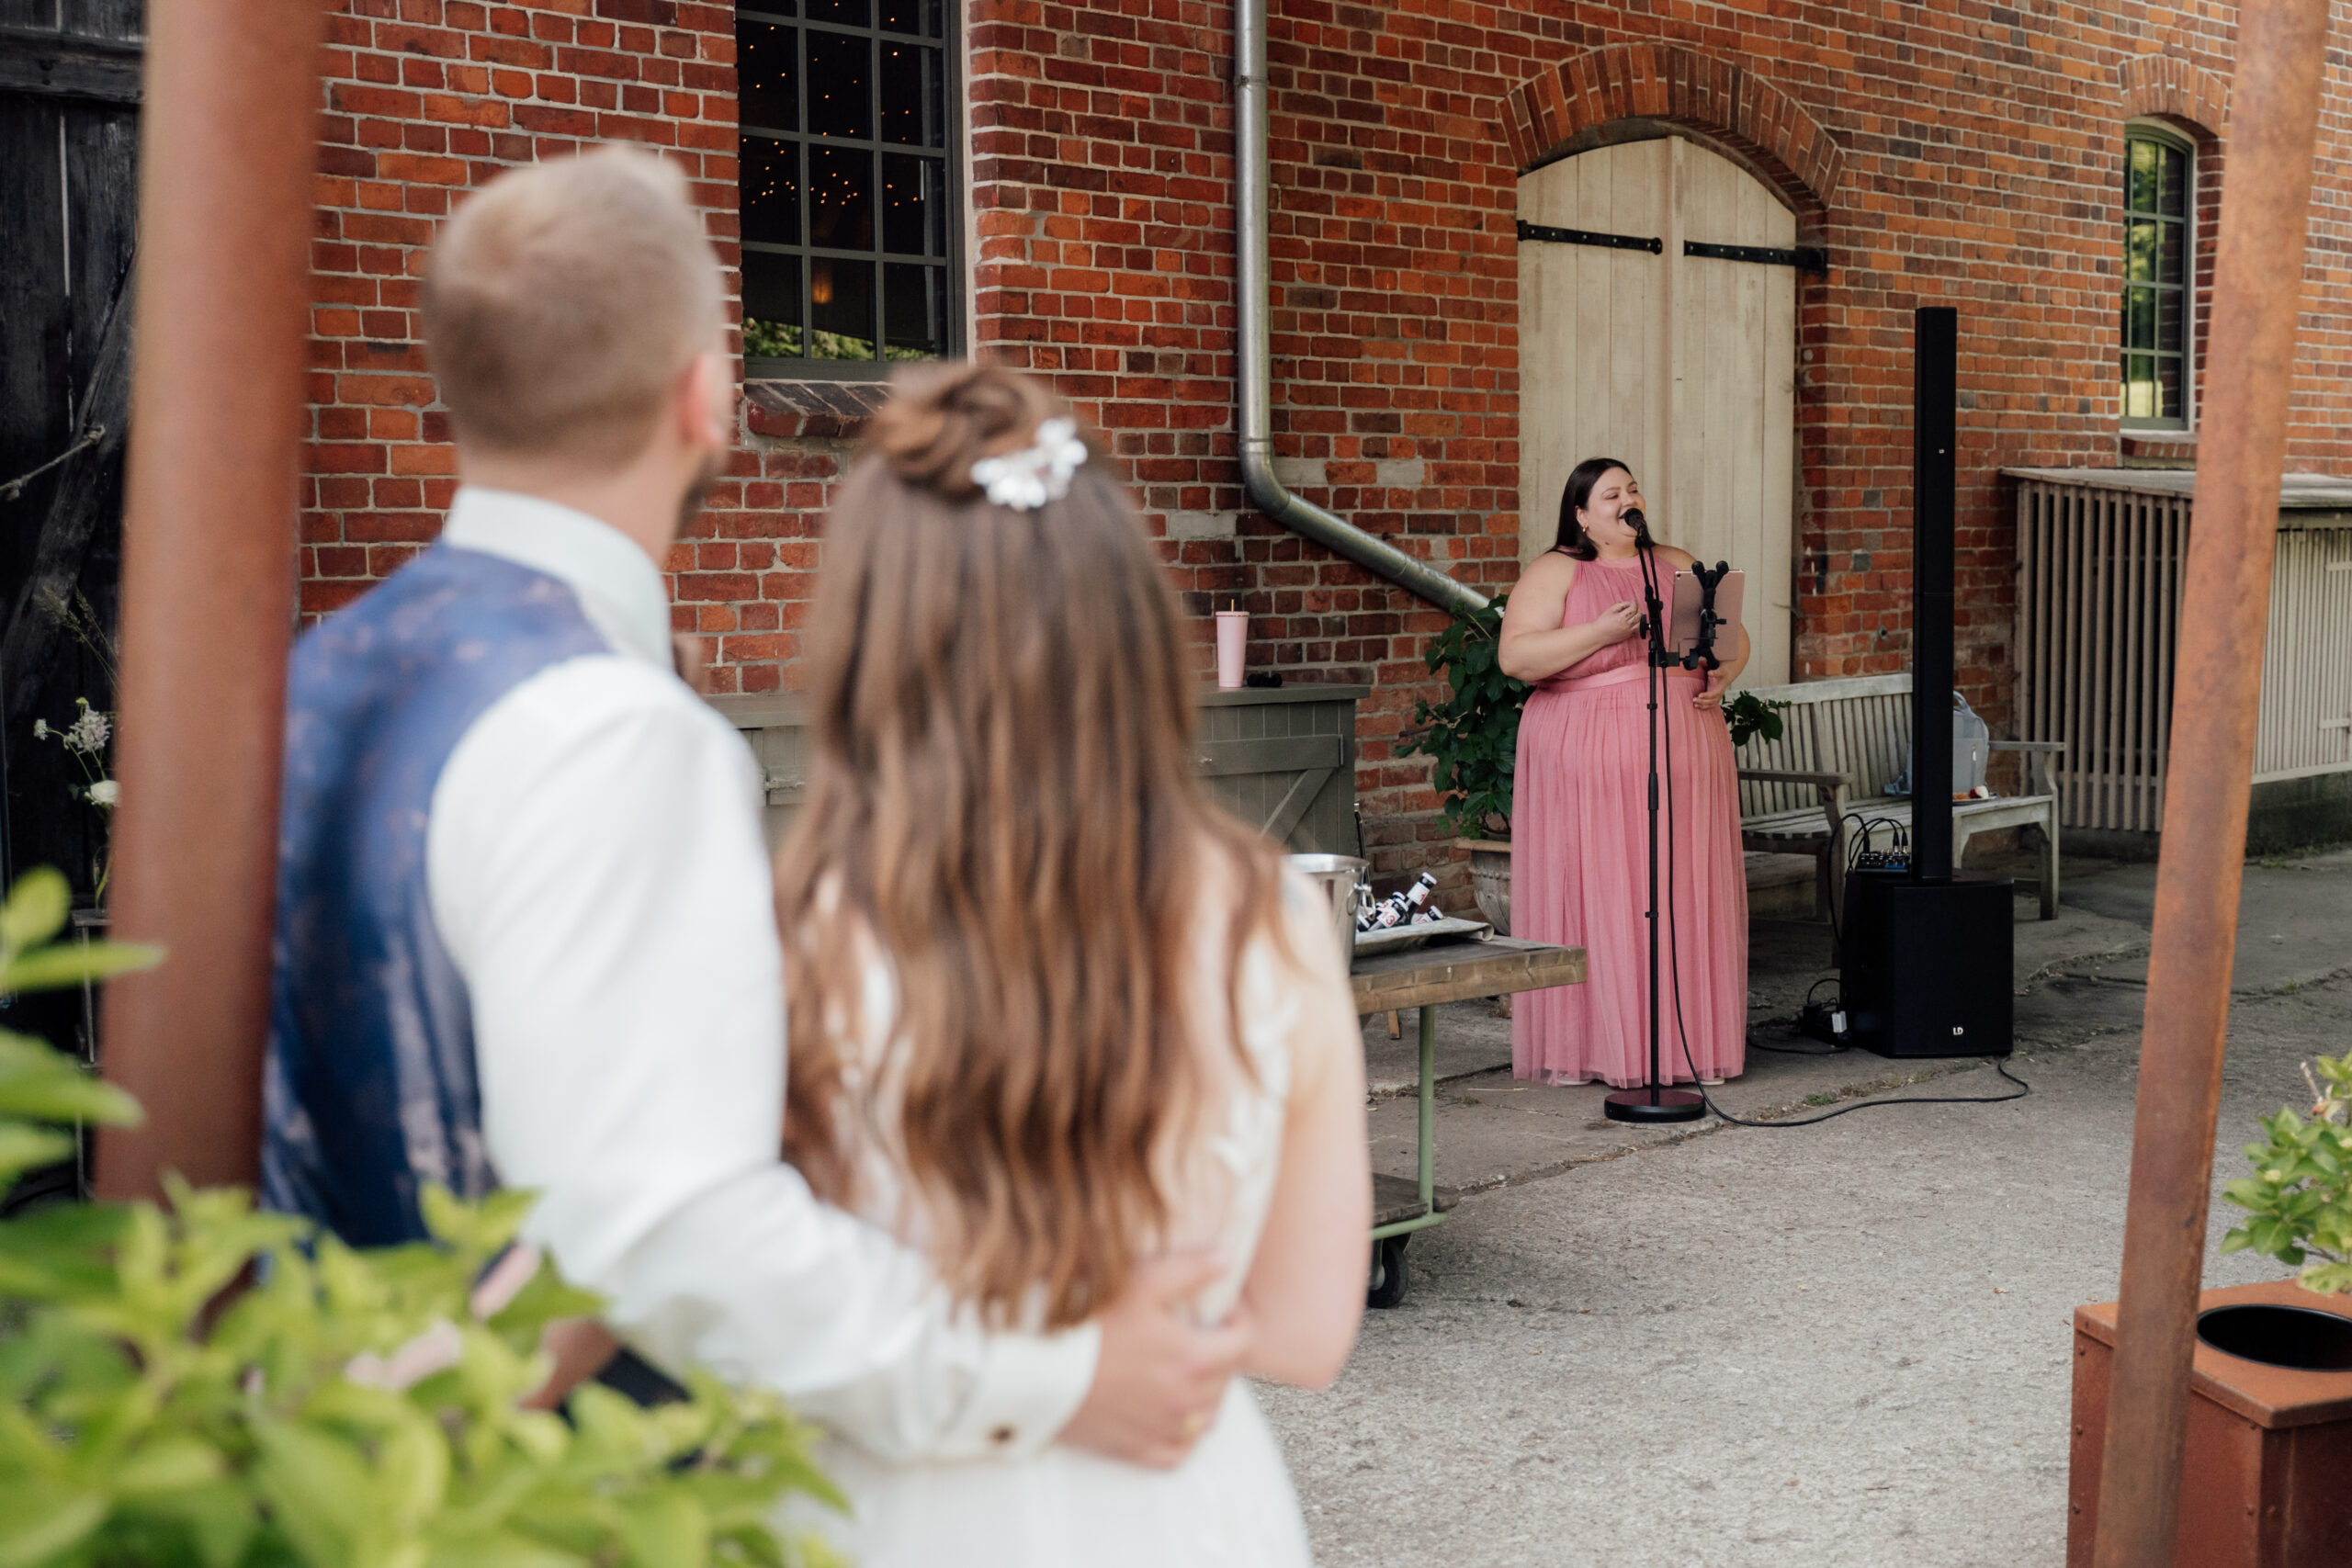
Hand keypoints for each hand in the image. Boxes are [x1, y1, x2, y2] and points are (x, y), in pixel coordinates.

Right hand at [1060, 1250, 1249, 1468]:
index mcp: (1194, 1359)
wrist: (1039, 1374)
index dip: (1238, 1319)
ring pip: (1208, 1418)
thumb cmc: (1089, 1323)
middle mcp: (1186, 1401)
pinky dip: (1184, 1435)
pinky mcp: (1137, 1450)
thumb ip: (1189, 1269)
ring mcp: (1163, 1430)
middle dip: (1221, 1352)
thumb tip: (1226, 1259)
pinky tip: (1170, 1414)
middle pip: (1227, 1378)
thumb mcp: (1140, 1282)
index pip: (1245, 1342)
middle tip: (1197, 1334)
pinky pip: (1179, 1452)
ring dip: (1207, 1394)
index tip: (1220, 1309)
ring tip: (1186, 1371)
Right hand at [1590, 600, 1641, 644]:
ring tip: (1636, 612)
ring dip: (1640, 615)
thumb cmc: (1603, 622)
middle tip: (1636, 605)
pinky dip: (1637, 622)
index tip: (1633, 600)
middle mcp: (1626, 625)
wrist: (1599, 634)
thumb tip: (1629, 603)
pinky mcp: (1628, 635)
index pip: (1633, 608)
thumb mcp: (1610, 610)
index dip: (1634, 602)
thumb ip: (1621, 605)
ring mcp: (1628, 631)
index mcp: (1621, 617)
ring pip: (1640, 622)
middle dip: (1639, 608)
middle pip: (1638, 614)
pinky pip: (1637, 628)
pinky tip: (1634, 619)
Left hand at [1693, 668, 1729, 711]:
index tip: (1699, 695)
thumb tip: (1709, 672)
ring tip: (1695, 704)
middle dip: (1703, 701)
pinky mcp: (1714, 699)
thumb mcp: (1720, 671)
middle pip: (1712, 701)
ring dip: (1702, 706)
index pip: (1714, 694)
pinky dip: (1704, 707)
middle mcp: (1720, 694)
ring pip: (1710, 705)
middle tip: (1694, 699)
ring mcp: (1717, 698)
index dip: (1707, 695)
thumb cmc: (1722, 674)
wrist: (1726, 677)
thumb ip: (1715, 672)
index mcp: (1721, 688)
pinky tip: (1697, 706)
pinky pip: (1710, 705)